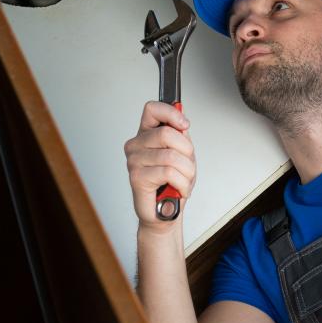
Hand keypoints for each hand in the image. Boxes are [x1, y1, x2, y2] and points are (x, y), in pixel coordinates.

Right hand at [125, 101, 197, 229]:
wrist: (165, 212)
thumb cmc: (172, 183)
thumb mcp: (183, 154)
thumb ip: (180, 136)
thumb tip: (181, 120)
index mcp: (146, 134)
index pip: (152, 109)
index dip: (171, 113)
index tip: (184, 125)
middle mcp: (136, 145)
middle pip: (166, 134)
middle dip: (186, 152)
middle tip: (186, 165)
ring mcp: (134, 161)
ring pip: (171, 156)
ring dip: (187, 172)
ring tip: (183, 180)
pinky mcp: (137, 177)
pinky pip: (168, 173)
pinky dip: (181, 183)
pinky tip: (178, 188)